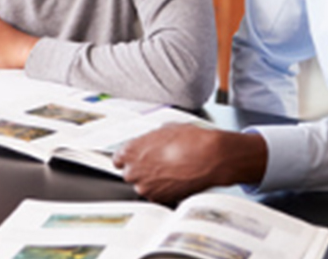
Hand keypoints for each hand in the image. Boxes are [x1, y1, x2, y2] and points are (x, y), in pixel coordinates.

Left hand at [114, 125, 267, 203]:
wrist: (210, 158)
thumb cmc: (190, 141)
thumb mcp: (166, 129)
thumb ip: (151, 139)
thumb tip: (152, 141)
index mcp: (131, 151)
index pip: (117, 158)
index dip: (129, 157)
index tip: (135, 157)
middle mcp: (134, 171)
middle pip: (130, 172)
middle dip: (141, 168)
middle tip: (158, 161)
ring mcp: (146, 187)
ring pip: (143, 184)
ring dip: (153, 179)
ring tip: (171, 169)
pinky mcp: (160, 198)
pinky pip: (156, 193)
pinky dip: (163, 188)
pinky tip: (176, 177)